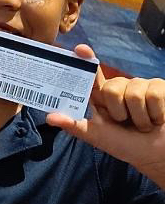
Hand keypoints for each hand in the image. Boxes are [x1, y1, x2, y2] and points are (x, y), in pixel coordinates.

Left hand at [49, 50, 164, 183]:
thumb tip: (49, 118)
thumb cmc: (127, 146)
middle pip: (111, 88)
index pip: (92, 75)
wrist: (156, 154)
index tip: (80, 49)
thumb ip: (76, 126)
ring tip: (143, 124)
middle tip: (126, 123)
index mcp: (102, 96)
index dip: (86, 59)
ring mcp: (141, 85)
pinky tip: (157, 119)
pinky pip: (153, 95)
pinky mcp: (159, 87)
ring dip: (139, 118)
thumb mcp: (98, 137)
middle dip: (119, 112)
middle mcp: (120, 86)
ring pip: (133, 93)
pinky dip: (155, 114)